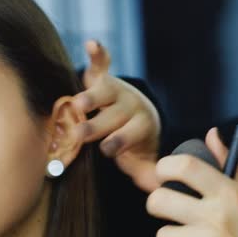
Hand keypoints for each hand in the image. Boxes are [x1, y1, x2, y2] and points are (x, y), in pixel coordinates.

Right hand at [72, 40, 160, 191]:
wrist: (138, 113)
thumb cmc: (135, 141)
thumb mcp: (141, 158)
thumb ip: (146, 173)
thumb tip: (158, 191)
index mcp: (143, 126)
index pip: (129, 134)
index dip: (119, 141)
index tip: (108, 150)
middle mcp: (131, 105)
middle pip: (113, 115)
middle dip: (98, 125)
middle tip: (82, 134)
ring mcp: (118, 90)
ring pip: (104, 91)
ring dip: (92, 98)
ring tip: (79, 104)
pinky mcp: (105, 77)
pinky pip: (102, 64)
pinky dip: (98, 54)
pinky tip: (93, 44)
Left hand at [146, 127, 237, 236]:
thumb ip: (229, 164)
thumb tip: (211, 134)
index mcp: (229, 195)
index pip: (185, 166)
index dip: (164, 167)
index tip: (162, 174)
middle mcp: (216, 217)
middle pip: (158, 200)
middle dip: (157, 204)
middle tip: (168, 209)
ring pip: (162, 235)